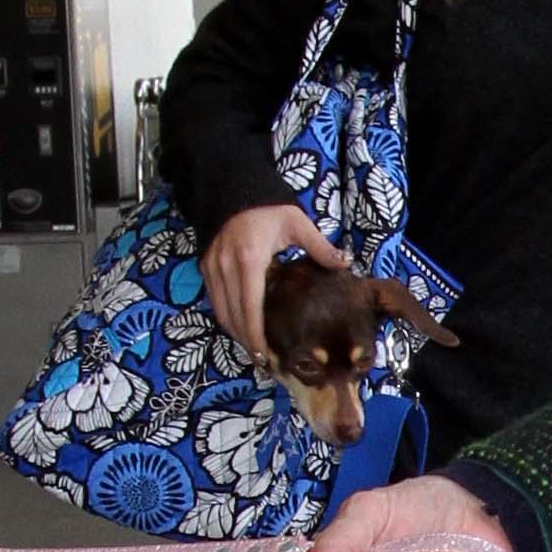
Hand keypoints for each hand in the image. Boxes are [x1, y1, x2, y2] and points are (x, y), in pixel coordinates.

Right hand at [204, 201, 344, 355]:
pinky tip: (243, 328)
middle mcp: (226, 268)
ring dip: (236, 334)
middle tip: (266, 363)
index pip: (250, 309)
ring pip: (221, 312)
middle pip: (233, 318)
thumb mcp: (296, 223)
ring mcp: (212, 268)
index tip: (267, 357)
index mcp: (249, 260)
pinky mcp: (206, 267)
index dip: (256, 337)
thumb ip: (320, 247)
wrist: (232, 187)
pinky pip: (216, 301)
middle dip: (248, 344)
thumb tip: (346, 263)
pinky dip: (228, 318)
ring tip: (256, 352)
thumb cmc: (267, 205)